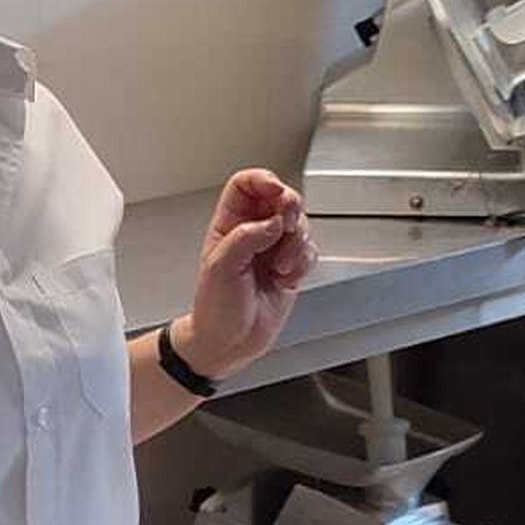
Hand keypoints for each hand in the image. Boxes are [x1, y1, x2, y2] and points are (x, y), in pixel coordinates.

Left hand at [177, 169, 313, 382]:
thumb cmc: (215, 308)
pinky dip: (303, 263)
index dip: (263, 181)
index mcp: (229, 224)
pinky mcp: (291, 267)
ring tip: (279, 266)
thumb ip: (247, 237)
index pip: (246, 185)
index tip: (276, 192)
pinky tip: (286, 278)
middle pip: (280, 199)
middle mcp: (253, 232)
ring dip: (296, 244)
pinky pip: (309, 251)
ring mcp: (273, 249)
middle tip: (286, 225)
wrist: (228, 343)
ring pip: (300, 225)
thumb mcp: (221, 267)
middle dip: (289, 209)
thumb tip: (273, 221)